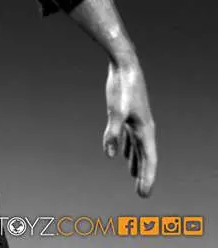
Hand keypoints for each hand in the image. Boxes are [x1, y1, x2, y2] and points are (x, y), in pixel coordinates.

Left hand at [102, 56, 156, 196]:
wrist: (124, 65)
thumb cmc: (122, 87)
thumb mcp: (116, 111)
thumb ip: (113, 133)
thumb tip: (110, 156)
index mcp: (145, 130)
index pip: (149, 160)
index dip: (147, 178)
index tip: (144, 194)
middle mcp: (143, 128)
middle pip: (145, 157)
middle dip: (143, 175)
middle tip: (141, 192)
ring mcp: (136, 121)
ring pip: (137, 147)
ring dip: (135, 162)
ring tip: (133, 175)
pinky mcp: (127, 114)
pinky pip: (128, 136)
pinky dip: (126, 146)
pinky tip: (120, 152)